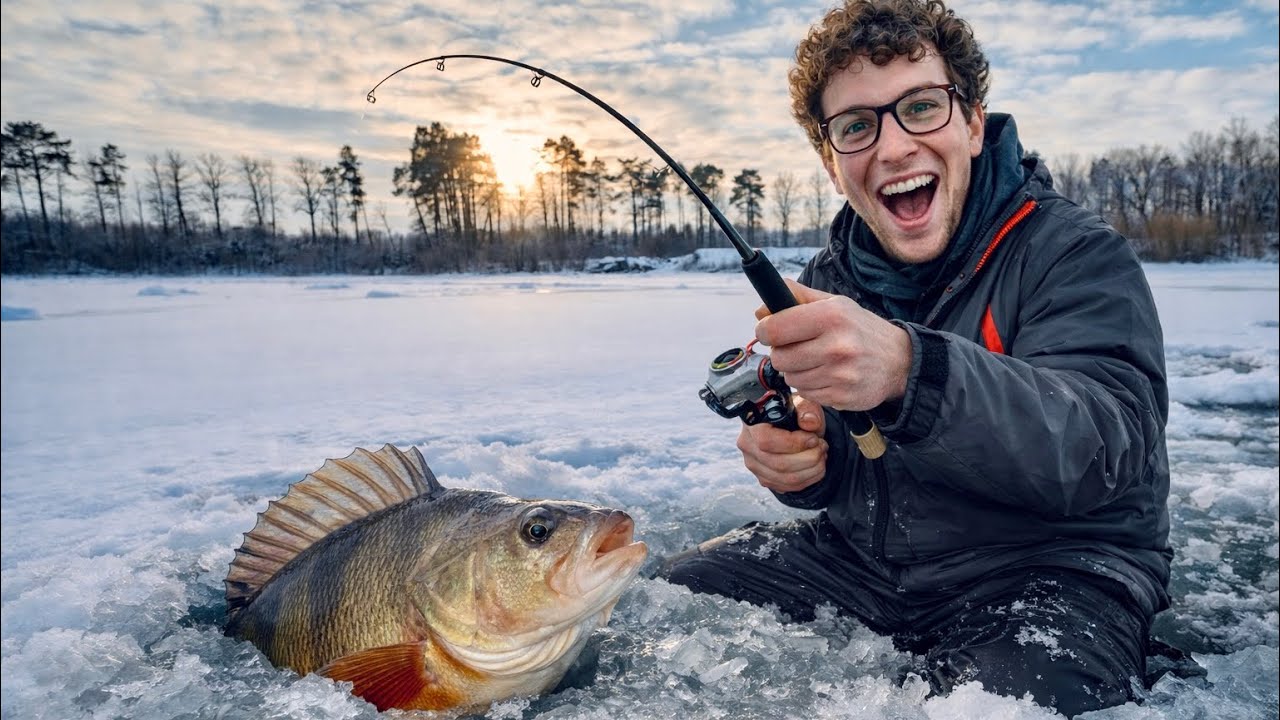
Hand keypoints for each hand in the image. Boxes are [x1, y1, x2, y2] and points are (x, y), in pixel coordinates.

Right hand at [738, 395, 827, 492]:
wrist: (786, 424)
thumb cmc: (792, 412)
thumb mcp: (802, 403)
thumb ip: (807, 410)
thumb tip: (810, 423)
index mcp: (752, 423)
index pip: (767, 441)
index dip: (795, 443)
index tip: (814, 438)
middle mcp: (747, 445)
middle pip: (779, 464)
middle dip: (809, 458)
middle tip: (822, 447)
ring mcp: (753, 464)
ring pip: (785, 479)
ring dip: (811, 470)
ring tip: (821, 456)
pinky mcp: (763, 478)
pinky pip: (786, 487)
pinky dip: (807, 480)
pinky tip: (815, 467)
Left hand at [754, 279, 910, 411]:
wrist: (898, 361)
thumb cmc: (860, 329)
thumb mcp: (833, 304)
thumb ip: (796, 298)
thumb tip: (760, 309)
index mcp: (831, 316)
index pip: (774, 329)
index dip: (765, 331)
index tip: (769, 331)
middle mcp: (836, 346)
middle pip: (779, 358)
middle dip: (783, 353)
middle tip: (798, 347)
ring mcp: (840, 375)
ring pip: (790, 378)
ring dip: (796, 370)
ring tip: (817, 360)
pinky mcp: (841, 397)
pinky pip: (806, 393)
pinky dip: (810, 385)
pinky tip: (827, 375)